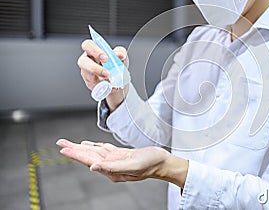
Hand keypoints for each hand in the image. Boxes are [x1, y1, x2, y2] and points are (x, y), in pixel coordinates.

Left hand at [56, 139, 187, 187]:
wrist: (162, 162)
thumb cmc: (150, 164)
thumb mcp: (132, 166)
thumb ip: (112, 167)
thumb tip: (93, 167)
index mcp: (112, 170)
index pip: (90, 160)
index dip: (76, 154)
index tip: (63, 149)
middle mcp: (111, 166)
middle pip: (89, 156)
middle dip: (74, 149)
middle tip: (60, 143)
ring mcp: (115, 160)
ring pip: (94, 152)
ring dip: (81, 147)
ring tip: (69, 144)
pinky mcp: (121, 155)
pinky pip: (104, 149)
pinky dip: (95, 146)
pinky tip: (88, 145)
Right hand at [77, 39, 128, 110]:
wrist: (119, 81)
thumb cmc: (116, 66)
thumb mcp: (121, 57)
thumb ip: (120, 52)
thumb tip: (120, 55)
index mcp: (93, 51)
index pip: (87, 45)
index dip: (94, 50)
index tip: (105, 57)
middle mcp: (87, 62)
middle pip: (82, 62)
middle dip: (94, 67)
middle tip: (107, 72)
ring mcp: (87, 74)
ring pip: (87, 75)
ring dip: (100, 78)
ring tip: (110, 78)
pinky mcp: (91, 84)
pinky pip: (95, 85)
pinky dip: (104, 85)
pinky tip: (111, 84)